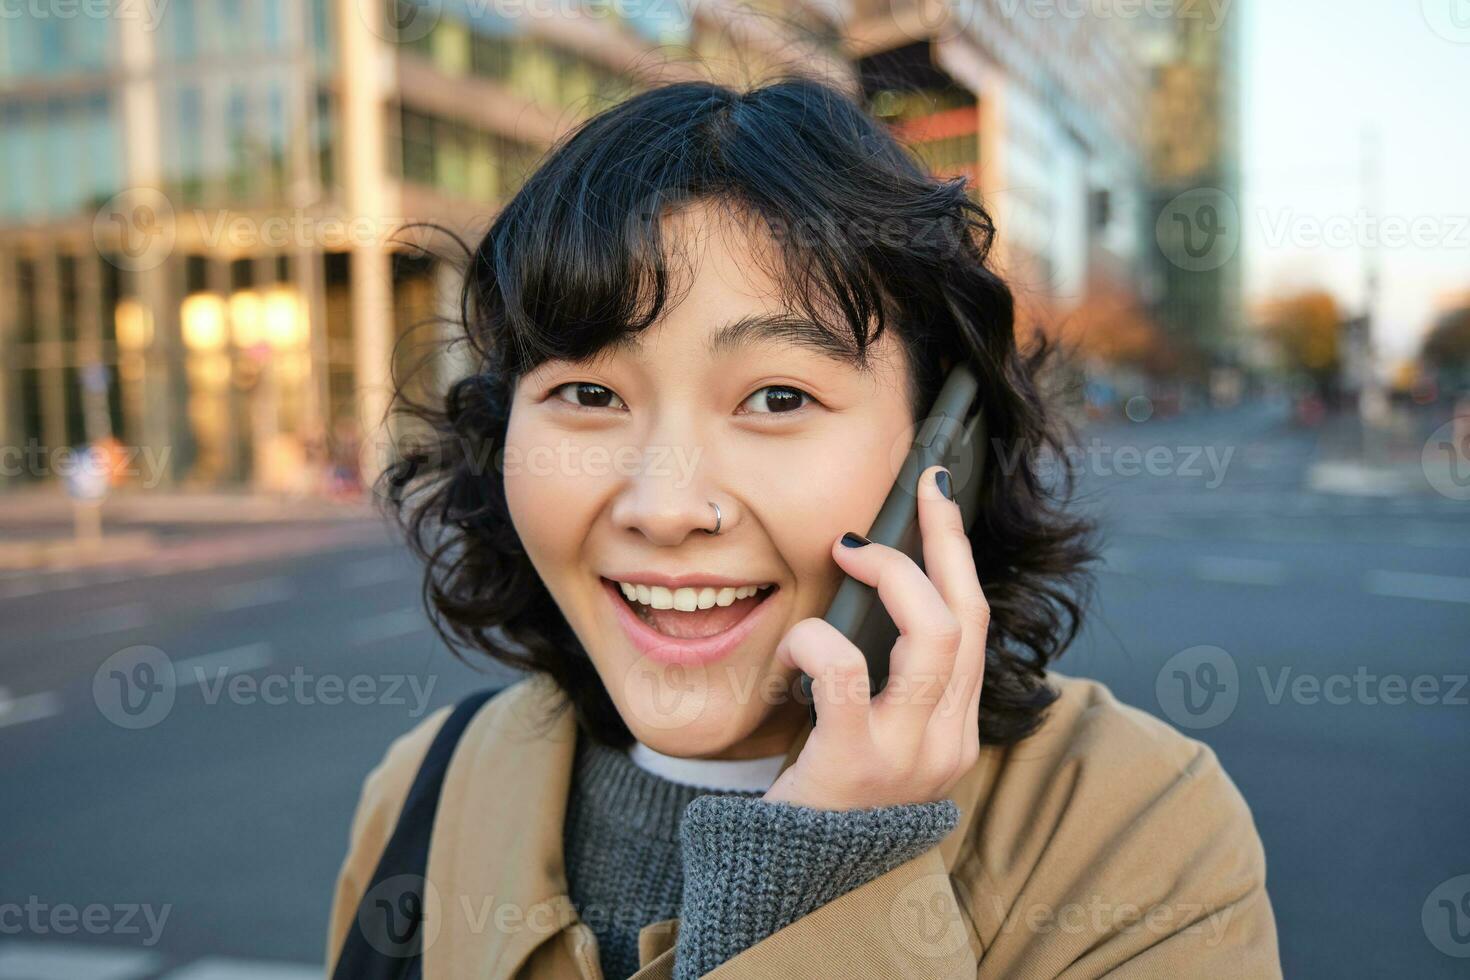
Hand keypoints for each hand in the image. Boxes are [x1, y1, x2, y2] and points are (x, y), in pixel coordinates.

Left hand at [763, 465, 987, 810]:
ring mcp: (909, 753)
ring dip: (891, 575)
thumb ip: (890, 678)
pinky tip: (794, 644)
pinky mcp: (855, 762)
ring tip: (847, 552)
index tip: (937, 497)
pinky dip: (816, 640)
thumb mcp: (878, 735)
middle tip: (910, 496)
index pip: (975, 623)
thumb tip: (870, 585)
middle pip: (966, 616)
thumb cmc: (827, 794)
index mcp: (956, 727)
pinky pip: (845, 672)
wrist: (794, 882)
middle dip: (940, 541)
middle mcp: (947, 739)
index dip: (957, 552)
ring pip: (932, 634)